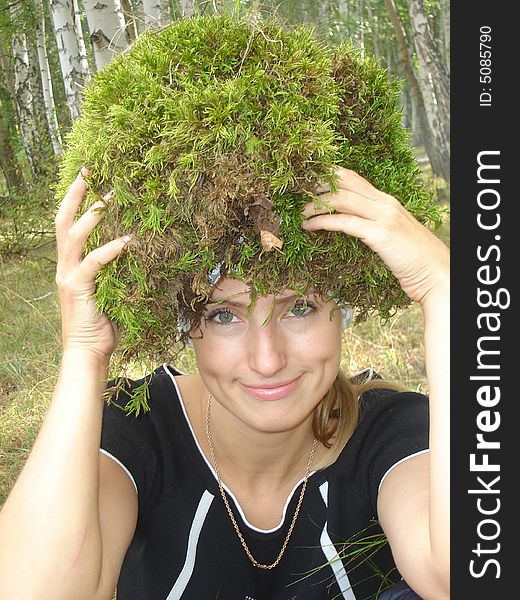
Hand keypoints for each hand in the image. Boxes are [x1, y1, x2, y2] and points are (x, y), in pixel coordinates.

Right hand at [55, 168, 130, 362]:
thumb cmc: (103, 325)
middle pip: (62, 221)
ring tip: (110, 197)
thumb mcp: (112, 292)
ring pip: (74, 235)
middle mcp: (64, 266)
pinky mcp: (77, 288)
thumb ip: (119, 272)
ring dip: (92, 214)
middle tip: (90, 171)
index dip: (76, 202)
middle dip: (75, 195)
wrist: (88, 353)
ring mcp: (68, 276)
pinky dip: (110, 249)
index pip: (68, 225)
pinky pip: (93, 263)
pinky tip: (128, 240)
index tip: (88, 179)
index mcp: (71, 265)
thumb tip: (144, 255)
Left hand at [302, 167, 448, 304]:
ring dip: (315, 204)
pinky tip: (310, 226)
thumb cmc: (414, 261)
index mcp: (387, 201)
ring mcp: (383, 216)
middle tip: (296, 192)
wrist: (437, 275)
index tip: (307, 182)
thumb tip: (352, 226)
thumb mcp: (393, 236)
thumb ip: (374, 226)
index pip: (353, 178)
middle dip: (316, 184)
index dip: (329, 176)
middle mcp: (385, 203)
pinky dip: (323, 222)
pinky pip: (344, 222)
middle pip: (344, 182)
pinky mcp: (380, 234)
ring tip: (299, 212)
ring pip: (341, 199)